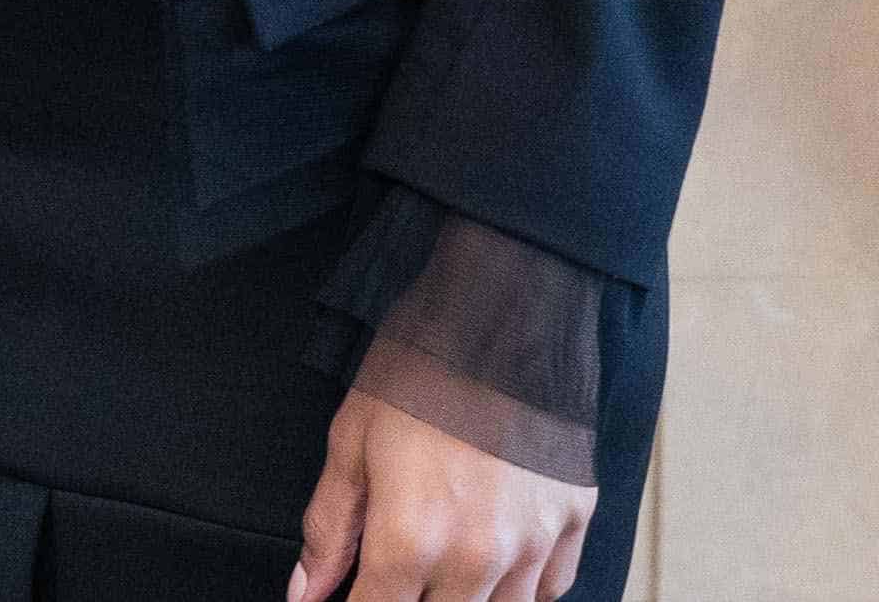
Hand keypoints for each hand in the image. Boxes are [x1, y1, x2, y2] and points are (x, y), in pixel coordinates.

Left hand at [288, 389, 593, 601]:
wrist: (505, 307)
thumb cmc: (423, 365)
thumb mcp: (352, 439)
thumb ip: (329, 528)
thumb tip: (305, 591)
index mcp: (410, 539)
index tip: (354, 593)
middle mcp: (475, 557)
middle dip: (409, 599)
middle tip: (400, 567)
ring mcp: (531, 544)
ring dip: (464, 597)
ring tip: (444, 559)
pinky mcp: (573, 521)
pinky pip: (546, 589)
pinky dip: (519, 585)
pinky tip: (496, 557)